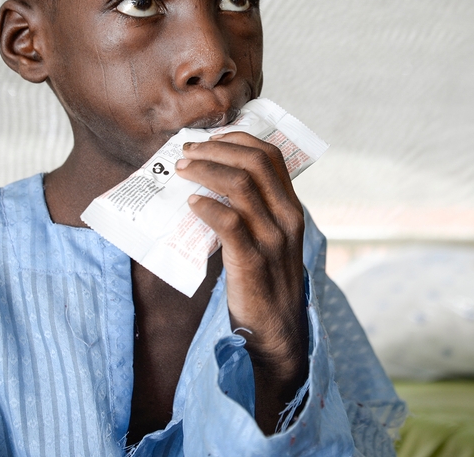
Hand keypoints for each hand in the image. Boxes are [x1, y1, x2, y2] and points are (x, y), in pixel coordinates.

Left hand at [175, 131, 308, 433]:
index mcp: (292, 208)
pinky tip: (191, 203)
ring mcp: (273, 239)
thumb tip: (212, 182)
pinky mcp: (254, 261)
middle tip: (187, 152)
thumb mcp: (270, 240)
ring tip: (181, 170)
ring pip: (241, 185)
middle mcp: (287, 219)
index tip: (209, 140)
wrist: (277, 334)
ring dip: (206, 171)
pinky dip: (207, 206)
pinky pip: (230, 222)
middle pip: (254, 163)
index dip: (238, 139)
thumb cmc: (265, 285)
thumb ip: (254, 212)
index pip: (271, 155)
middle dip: (216, 149)